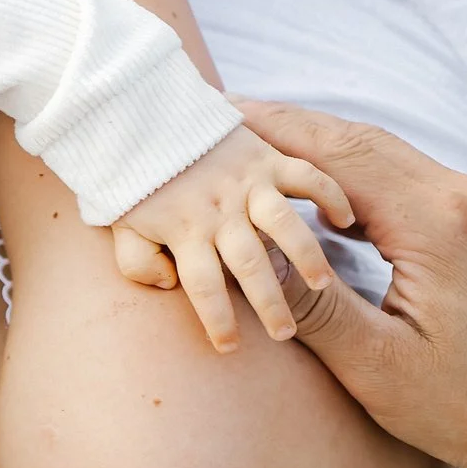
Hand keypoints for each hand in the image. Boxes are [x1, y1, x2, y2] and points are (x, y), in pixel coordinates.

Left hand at [113, 125, 352, 351]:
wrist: (141, 119)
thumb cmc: (132, 181)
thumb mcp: (121, 227)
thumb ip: (137, 265)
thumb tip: (170, 285)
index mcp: (184, 232)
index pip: (203, 287)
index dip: (217, 321)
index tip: (229, 348)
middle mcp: (219, 211)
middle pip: (249, 265)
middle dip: (269, 304)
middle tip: (284, 334)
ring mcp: (247, 183)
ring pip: (285, 224)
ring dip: (307, 255)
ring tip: (322, 284)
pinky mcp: (266, 157)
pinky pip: (307, 176)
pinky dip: (331, 195)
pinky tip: (345, 220)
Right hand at [240, 101, 466, 467]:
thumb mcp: (377, 364)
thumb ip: (310, 304)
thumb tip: (249, 252)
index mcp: (438, 223)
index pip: (338, 154)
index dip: (272, 129)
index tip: (218, 115)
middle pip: (362, 143)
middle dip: (291, 128)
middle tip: (227, 118)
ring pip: (389, 160)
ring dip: (323, 154)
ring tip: (262, 153)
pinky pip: (412, 185)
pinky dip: (358, 181)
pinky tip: (325, 199)